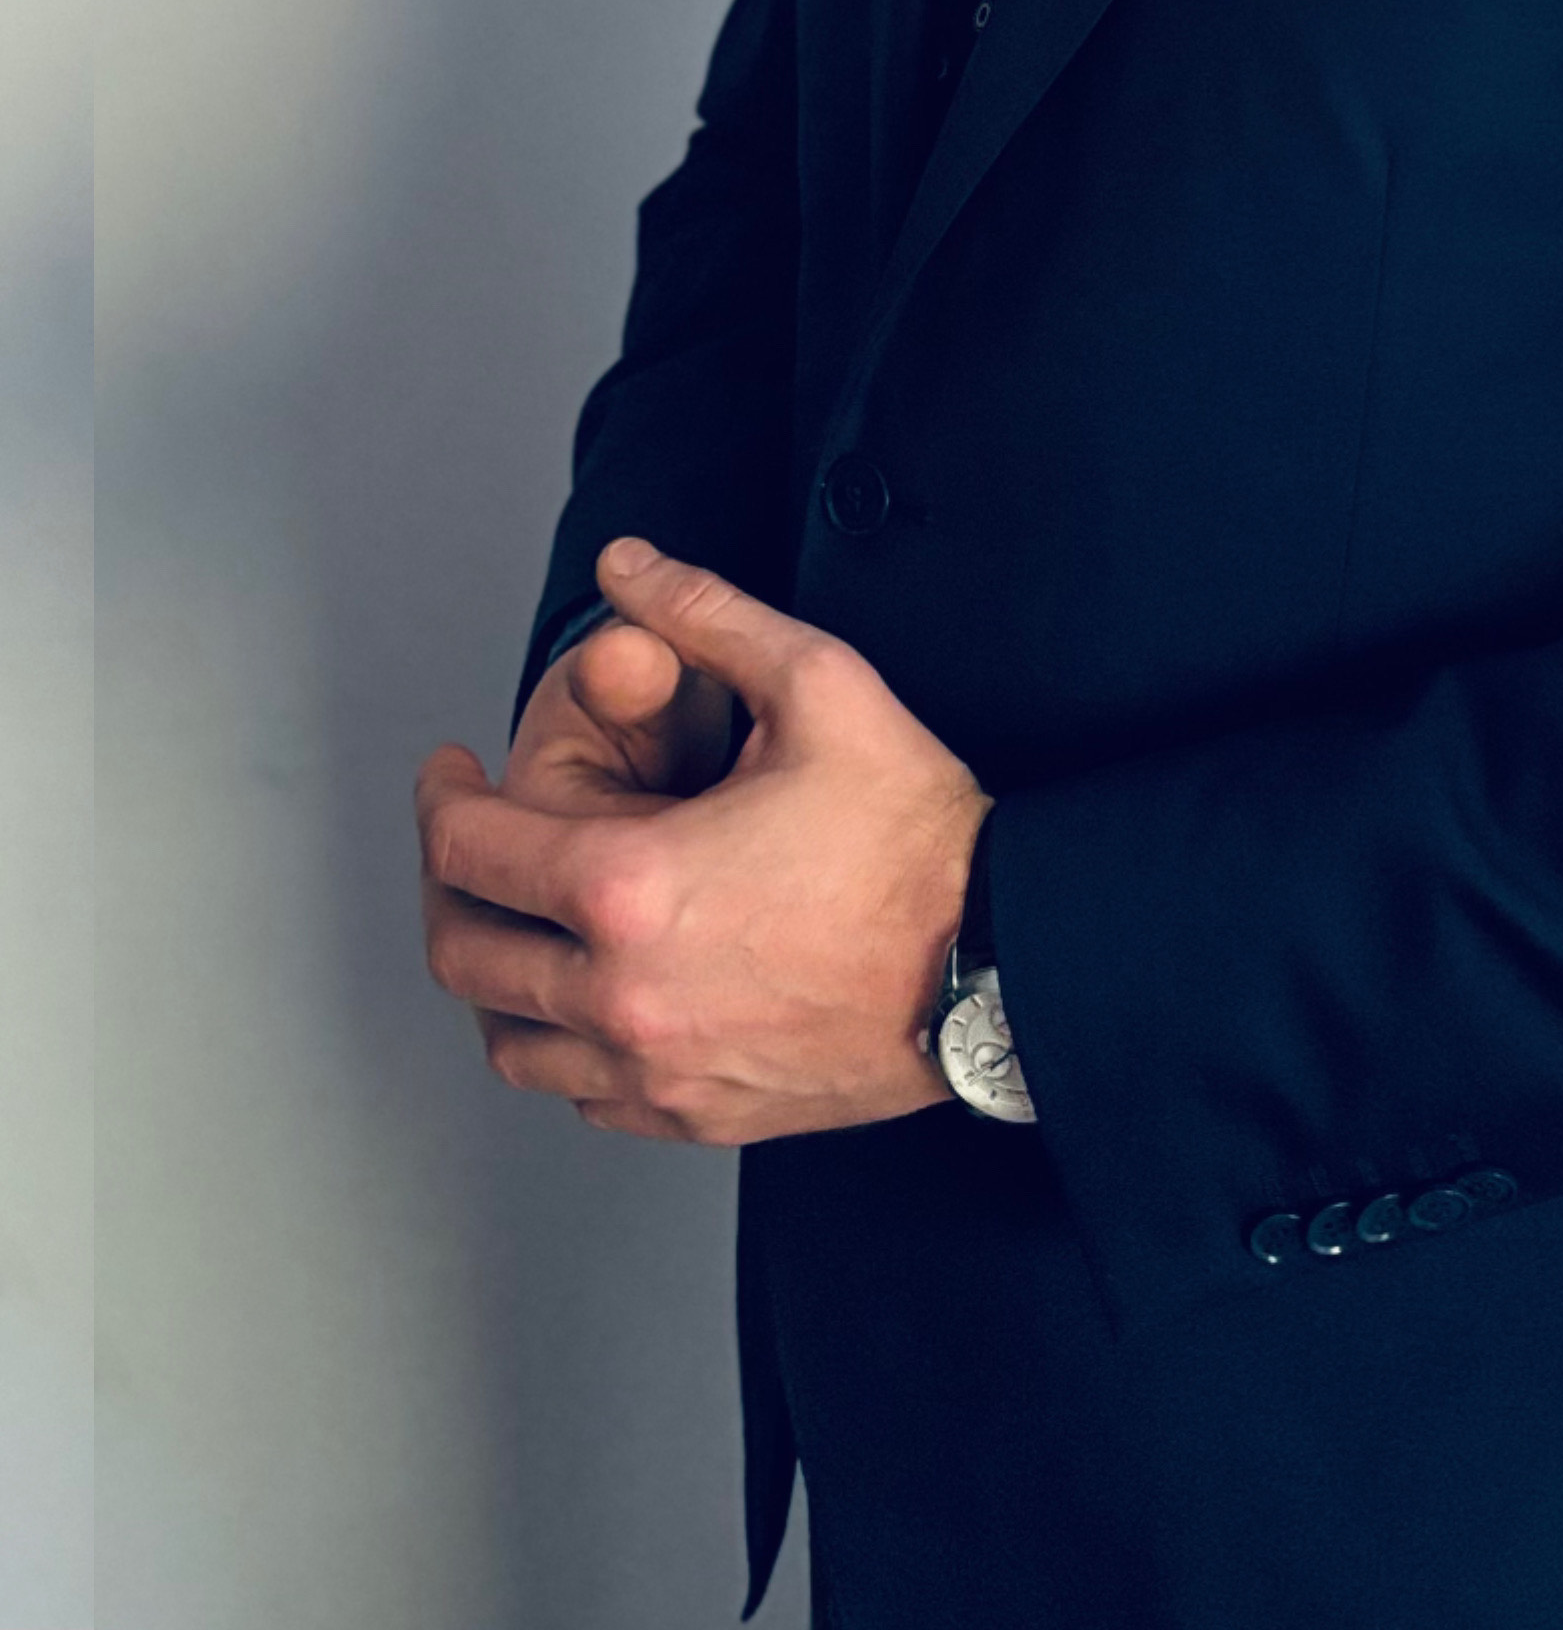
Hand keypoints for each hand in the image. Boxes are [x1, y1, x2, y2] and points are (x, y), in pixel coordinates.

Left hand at [417, 540, 990, 1140]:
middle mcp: (621, 996)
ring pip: (510, 1043)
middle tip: (475, 837)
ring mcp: (657, 1071)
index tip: (453, 768)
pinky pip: (584, 1097)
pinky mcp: (698, 1116)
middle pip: (464, 953)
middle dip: (450, 884)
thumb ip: (705, 613)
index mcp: (629, 888)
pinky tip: (600, 991)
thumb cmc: (913, 836)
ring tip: (528, 918)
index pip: (467, 850)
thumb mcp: (817, 684)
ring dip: (499, 976)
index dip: (443, 795)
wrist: (997, 961)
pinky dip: (565, 1045)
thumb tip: (626, 568)